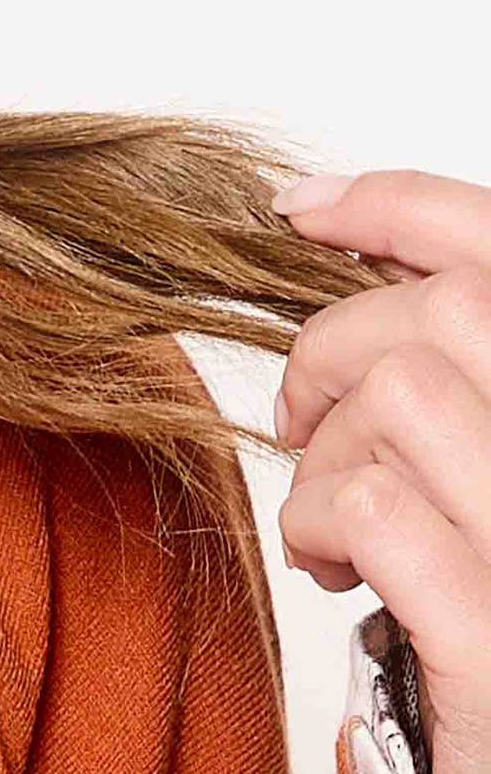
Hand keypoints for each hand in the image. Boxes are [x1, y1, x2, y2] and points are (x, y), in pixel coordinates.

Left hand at [273, 167, 490, 773]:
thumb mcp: (479, 466)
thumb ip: (448, 365)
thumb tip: (322, 215)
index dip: (400, 203)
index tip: (299, 211)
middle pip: (434, 317)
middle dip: (330, 359)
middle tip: (305, 431)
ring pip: (393, 401)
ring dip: (325, 460)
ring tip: (334, 527)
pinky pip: (374, 507)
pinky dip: (322, 525)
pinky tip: (337, 571)